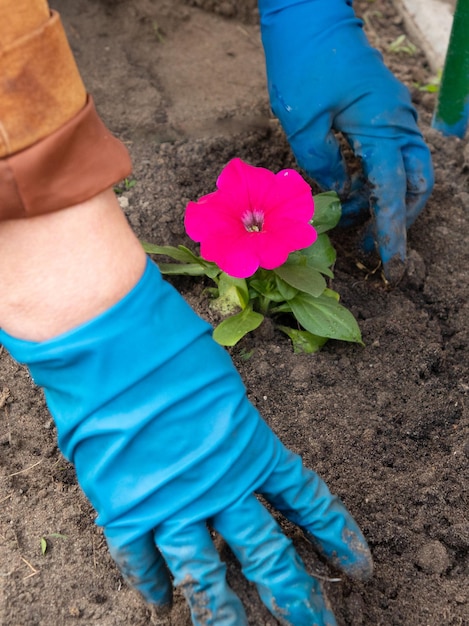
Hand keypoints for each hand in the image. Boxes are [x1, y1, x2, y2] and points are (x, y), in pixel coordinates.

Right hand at [0, 259, 371, 624]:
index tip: (357, 566)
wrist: (114, 347)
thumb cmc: (171, 348)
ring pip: (206, 574)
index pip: (306, 501)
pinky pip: (141, 559)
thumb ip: (230, 424)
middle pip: (267, 553)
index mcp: (251, 447)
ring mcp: (173, 503)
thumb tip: (230, 446)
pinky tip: (159, 600)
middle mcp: (220, 485)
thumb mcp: (222, 383)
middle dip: (295, 596)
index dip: (334, 535)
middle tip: (317, 625)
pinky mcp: (125, 510)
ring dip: (223, 612)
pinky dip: (150, 580)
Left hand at [259, 0, 433, 281]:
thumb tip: (337, 194)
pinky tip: (353, 194)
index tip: (391, 264)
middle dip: (396, 220)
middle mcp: (397, 123)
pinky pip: (390, 156)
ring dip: (387, 202)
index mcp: (381, 126)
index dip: (391, 231)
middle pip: (413, 185)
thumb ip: (322, 166)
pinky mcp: (381, 114)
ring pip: (406, 172)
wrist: (309, 16)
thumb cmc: (302, 63)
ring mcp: (393, 117)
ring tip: (356, 226)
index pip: (392, 190)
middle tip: (369, 248)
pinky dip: (377, 181)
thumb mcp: (302, 123)